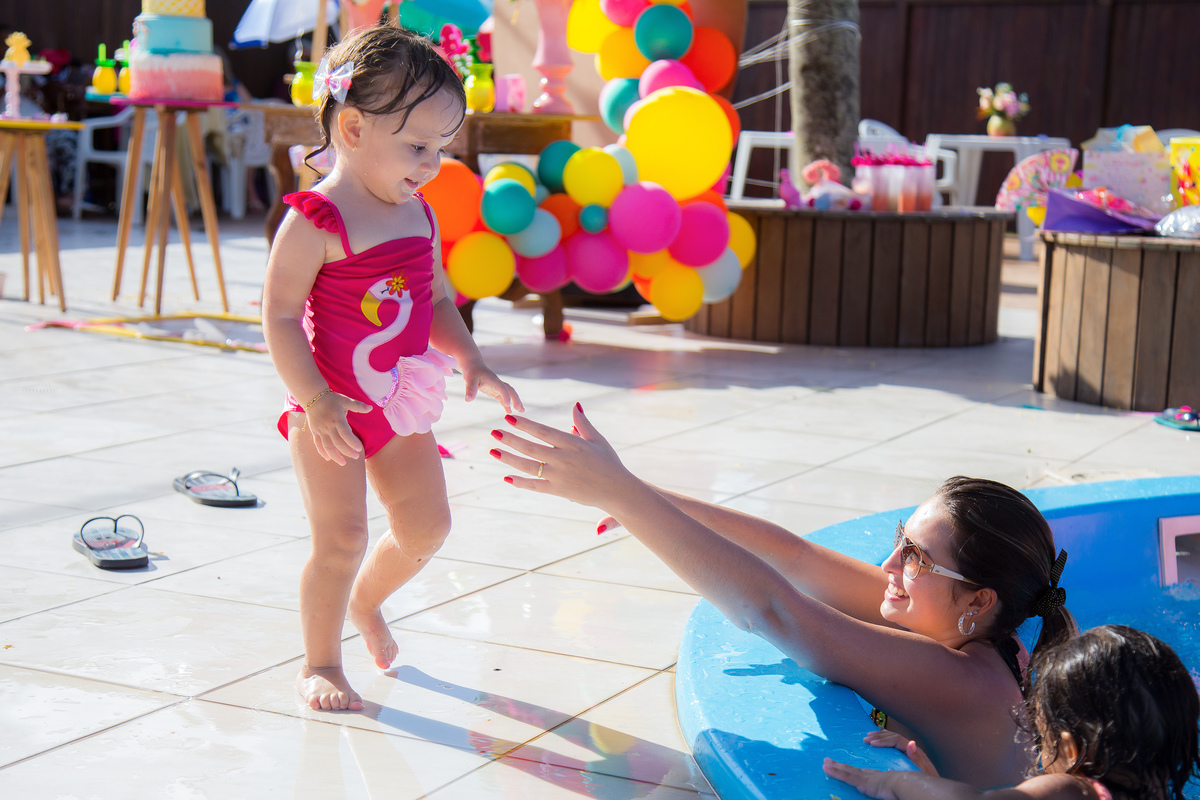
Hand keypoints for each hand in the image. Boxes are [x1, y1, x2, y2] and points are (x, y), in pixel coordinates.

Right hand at [304, 391, 371, 464]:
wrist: (312, 397)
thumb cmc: (332, 399)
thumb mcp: (345, 400)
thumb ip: (357, 406)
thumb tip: (370, 408)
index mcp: (337, 419)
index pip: (345, 434)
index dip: (352, 442)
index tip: (359, 449)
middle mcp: (328, 426)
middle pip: (337, 443)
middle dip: (347, 451)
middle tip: (356, 457)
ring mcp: (320, 430)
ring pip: (327, 446)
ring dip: (335, 456)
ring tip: (343, 463)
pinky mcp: (315, 432)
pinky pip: (317, 444)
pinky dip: (322, 452)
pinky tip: (328, 459)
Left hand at [461, 360, 522, 412]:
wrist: (473, 366)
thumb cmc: (472, 372)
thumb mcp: (469, 380)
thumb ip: (470, 389)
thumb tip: (468, 400)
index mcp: (493, 380)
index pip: (502, 388)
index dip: (506, 396)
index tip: (508, 405)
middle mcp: (498, 383)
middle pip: (510, 391)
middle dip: (516, 399)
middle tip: (520, 410)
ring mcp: (497, 387)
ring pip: (509, 394)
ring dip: (515, 402)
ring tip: (521, 411)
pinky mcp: (494, 390)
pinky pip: (503, 398)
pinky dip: (506, 404)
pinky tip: (509, 411)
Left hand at [492, 404, 636, 510]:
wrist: (616, 490)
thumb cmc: (609, 462)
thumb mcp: (597, 440)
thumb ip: (583, 423)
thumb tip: (575, 405)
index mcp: (573, 444)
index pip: (543, 432)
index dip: (525, 424)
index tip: (509, 418)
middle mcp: (563, 459)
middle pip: (531, 448)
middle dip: (510, 439)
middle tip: (494, 432)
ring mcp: (559, 476)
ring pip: (528, 467)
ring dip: (509, 458)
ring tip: (493, 451)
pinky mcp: (558, 490)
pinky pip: (535, 486)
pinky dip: (520, 482)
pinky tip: (506, 477)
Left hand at [822, 758, 902, 799]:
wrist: (906, 785)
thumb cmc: (905, 788)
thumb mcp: (895, 789)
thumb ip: (890, 788)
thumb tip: (885, 788)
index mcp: (878, 778)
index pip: (861, 773)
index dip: (851, 770)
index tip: (844, 767)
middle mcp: (870, 775)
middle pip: (851, 769)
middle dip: (839, 765)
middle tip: (828, 761)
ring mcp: (865, 777)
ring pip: (846, 771)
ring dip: (834, 767)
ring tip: (824, 763)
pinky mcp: (862, 781)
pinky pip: (846, 776)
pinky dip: (835, 772)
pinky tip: (826, 768)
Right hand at [865, 730, 938, 774]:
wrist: (935, 789)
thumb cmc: (928, 781)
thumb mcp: (922, 771)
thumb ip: (917, 758)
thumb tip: (912, 743)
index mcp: (914, 750)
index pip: (896, 740)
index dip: (883, 740)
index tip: (872, 744)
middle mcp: (912, 748)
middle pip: (893, 736)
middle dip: (879, 736)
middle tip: (866, 738)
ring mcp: (910, 751)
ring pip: (893, 738)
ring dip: (880, 736)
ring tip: (869, 736)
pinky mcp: (907, 755)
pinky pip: (894, 744)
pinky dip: (885, 740)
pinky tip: (880, 739)